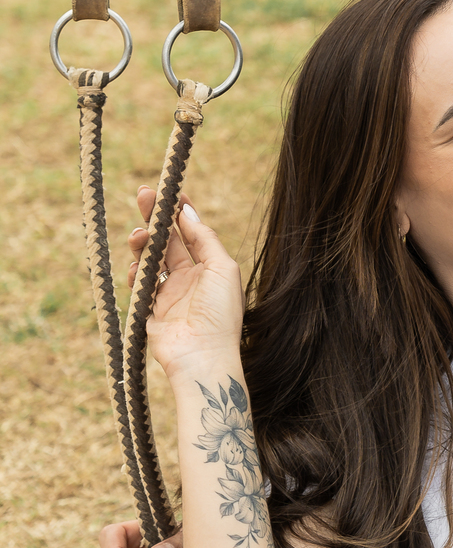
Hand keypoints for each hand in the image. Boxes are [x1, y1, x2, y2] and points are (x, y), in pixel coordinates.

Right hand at [128, 187, 244, 382]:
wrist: (202, 356)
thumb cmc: (220, 313)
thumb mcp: (222, 268)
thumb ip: (204, 238)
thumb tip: (187, 210)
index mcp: (210, 268)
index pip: (190, 233)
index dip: (179, 212)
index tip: (169, 191)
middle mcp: (189, 279)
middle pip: (167, 241)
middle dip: (154, 218)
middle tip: (143, 194)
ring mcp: (168, 294)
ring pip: (149, 259)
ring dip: (143, 243)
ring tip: (138, 235)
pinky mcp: (149, 310)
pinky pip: (138, 284)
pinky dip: (135, 272)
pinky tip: (137, 267)